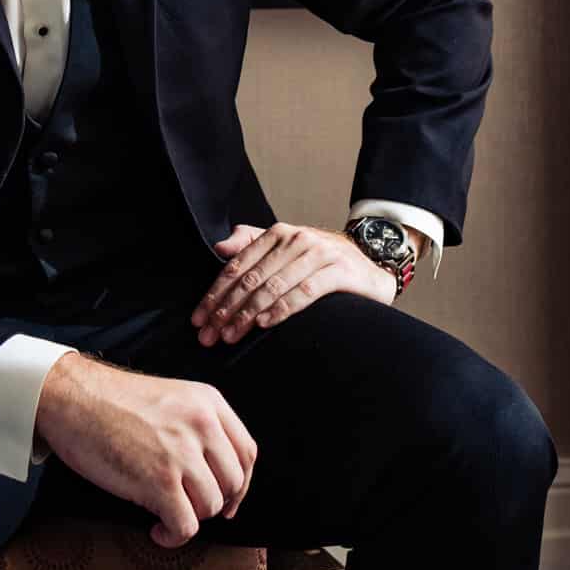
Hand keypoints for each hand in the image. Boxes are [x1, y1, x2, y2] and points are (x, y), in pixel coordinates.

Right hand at [33, 352, 256, 548]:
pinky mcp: (159, 481)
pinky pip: (185, 526)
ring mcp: (182, 453)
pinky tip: (156, 529)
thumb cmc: (112, 401)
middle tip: (189, 508)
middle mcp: (202, 425)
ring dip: (189, 517)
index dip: (240, 484)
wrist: (73, 398)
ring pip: (210, 507)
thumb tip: (214, 471)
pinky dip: (172, 536)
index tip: (226, 498)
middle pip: (232, 483)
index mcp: (208, 402)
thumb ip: (197, 425)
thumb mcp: (171, 398)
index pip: (247, 452)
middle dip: (213, 503)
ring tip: (165, 513)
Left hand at [193, 221, 396, 347]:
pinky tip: (264, 323)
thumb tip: (219, 247)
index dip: (215, 293)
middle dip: (225, 309)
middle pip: (251, 278)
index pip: (237, 265)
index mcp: (278, 233)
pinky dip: (281, 308)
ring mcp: (318, 254)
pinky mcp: (338, 271)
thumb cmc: (321, 260)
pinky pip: (303, 292)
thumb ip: (252, 243)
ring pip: (273, 286)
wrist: (370, 262)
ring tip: (230, 335)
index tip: (198, 319)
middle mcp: (296, 239)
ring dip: (247, 313)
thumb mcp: (286, 248)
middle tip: (208, 335)